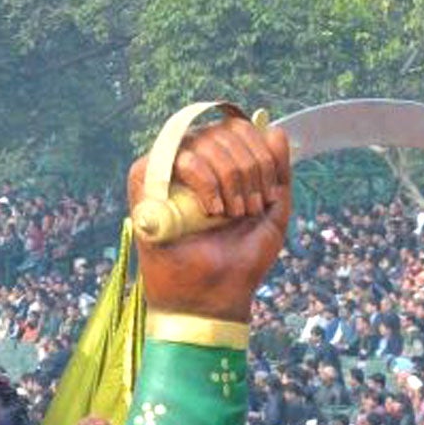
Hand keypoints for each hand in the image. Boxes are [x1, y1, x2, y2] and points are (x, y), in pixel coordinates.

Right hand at [127, 113, 291, 323]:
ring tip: (231, 214)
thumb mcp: (274, 212)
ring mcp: (168, 170)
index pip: (240, 129)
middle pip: (225, 131)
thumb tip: (275, 130)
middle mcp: (192, 161)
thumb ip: (279, 171)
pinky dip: (204, 181)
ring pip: (204, 140)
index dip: (261, 155)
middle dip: (248, 169)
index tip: (268, 195)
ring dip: (229, 177)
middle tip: (248, 209)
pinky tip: (212, 210)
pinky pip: (179, 157)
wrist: (215, 295)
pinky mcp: (144, 181)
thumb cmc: (242, 259)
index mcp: (220, 164)